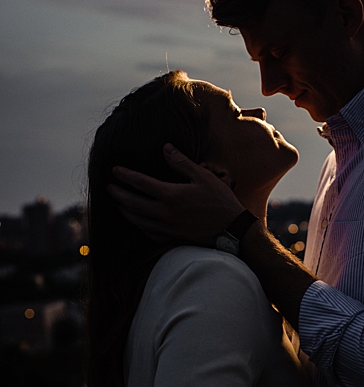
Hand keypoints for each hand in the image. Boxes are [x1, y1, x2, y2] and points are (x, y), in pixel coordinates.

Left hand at [107, 144, 243, 243]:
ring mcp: (167, 228)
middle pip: (133, 203)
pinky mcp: (172, 238)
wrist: (232, 230)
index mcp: (171, 195)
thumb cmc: (220, 201)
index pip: (141, 183)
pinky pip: (149, 233)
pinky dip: (140, 226)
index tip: (114, 170)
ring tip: (119, 204)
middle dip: (118, 194)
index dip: (126, 176)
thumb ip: (181, 163)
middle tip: (109, 188)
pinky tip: (138, 222)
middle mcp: (165, 213)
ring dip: (126, 211)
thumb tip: (166, 148)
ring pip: (138, 220)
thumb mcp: (203, 176)